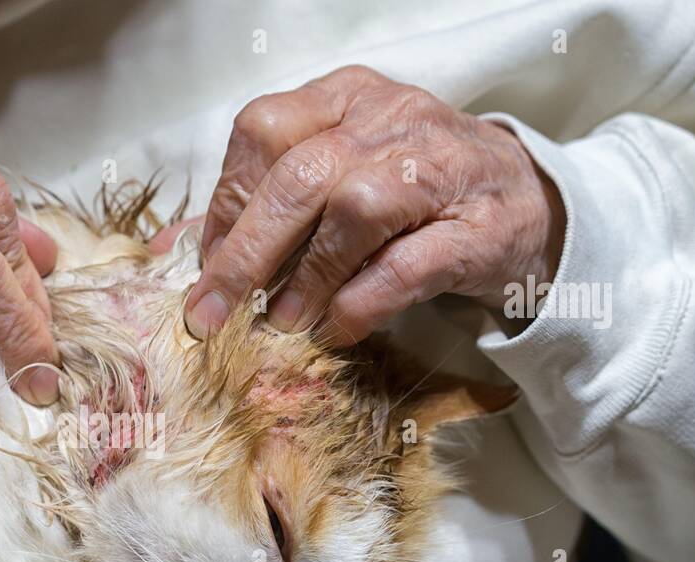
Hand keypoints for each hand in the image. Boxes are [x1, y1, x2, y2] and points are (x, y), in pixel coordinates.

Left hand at [186, 65, 564, 341]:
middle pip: (300, 177)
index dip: (225, 205)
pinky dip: (362, 303)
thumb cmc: (409, 196)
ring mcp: (441, 167)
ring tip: (282, 324)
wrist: (525, 206)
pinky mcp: (480, 227)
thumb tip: (169, 251)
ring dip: (307, 278)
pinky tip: (336, 330)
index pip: (263, 133)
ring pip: (356, 209)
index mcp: (344, 99)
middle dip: (245, 254)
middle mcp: (390, 119)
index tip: (206, 268)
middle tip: (212, 315)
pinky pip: (409, 264)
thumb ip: (257, 209)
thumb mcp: (332, 182)